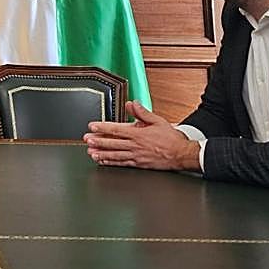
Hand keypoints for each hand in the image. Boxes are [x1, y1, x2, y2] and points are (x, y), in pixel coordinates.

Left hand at [83, 101, 200, 171]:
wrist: (182, 154)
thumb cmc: (171, 138)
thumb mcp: (158, 121)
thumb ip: (142, 112)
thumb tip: (132, 104)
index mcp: (138, 134)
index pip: (116, 129)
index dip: (102, 127)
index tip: (92, 126)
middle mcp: (135, 146)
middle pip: (112, 143)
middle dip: (98, 141)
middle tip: (86, 139)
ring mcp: (136, 156)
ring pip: (115, 154)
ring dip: (102, 153)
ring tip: (91, 152)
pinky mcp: (139, 164)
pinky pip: (122, 163)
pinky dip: (111, 162)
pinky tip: (104, 161)